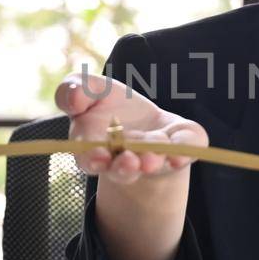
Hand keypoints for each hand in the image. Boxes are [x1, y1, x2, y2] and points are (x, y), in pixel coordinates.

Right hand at [53, 72, 208, 186]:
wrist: (143, 117)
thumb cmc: (108, 105)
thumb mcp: (88, 90)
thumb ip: (73, 91)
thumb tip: (73, 98)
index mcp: (96, 149)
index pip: (90, 160)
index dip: (93, 159)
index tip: (98, 155)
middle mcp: (126, 160)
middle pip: (123, 169)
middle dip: (126, 166)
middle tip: (129, 161)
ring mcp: (155, 156)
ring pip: (153, 162)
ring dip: (151, 160)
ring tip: (151, 158)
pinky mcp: (181, 148)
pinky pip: (185, 151)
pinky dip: (184, 151)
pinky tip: (181, 154)